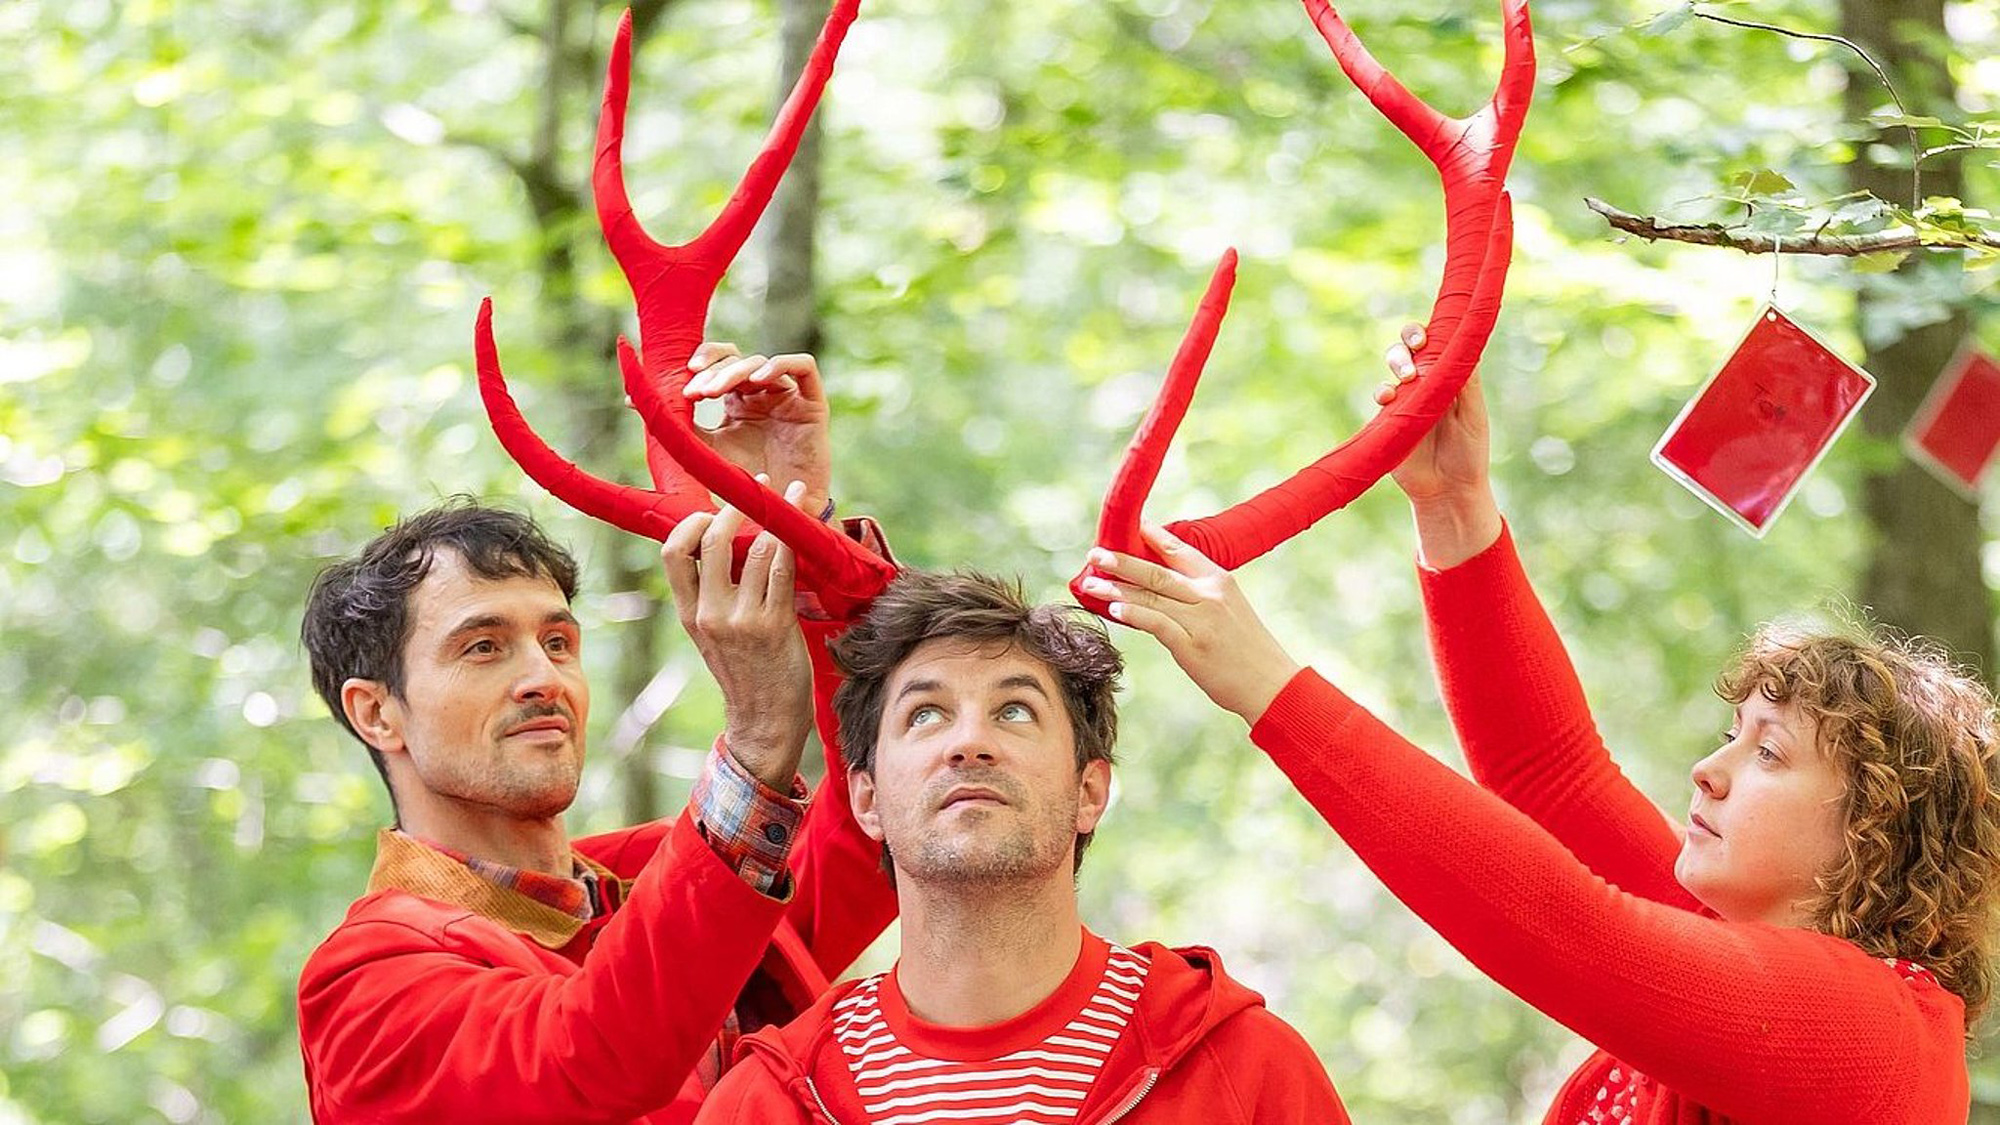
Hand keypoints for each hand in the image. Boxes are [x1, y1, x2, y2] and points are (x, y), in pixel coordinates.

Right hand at [662, 478, 814, 789]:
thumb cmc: (747, 673)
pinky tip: (808, 522)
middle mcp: (710, 614)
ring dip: (778, 514)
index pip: (673, 553)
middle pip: (711, 540)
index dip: (691, 522)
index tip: (713, 508)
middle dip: (737, 506)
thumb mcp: (713, 636)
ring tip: (796, 496)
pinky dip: (797, 539)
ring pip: (755, 548)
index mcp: (689, 614)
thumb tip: (729, 546)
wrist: (764, 721)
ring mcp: (742, 619)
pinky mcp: (775, 625)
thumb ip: (713, 596)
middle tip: (759, 490)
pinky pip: (784, 568)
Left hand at [683, 342, 831, 519]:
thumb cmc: (748, 489)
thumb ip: (679, 429)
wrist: (785, 516)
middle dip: (713, 370)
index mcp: (738, 403)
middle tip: (694, 391)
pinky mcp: (814, 404)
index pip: (718, 365)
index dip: (699, 365)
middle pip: (736, 360)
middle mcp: (763, 395)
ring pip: (761, 363)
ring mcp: (788, 397)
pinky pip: (803, 367)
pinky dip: (779, 365)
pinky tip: (759, 378)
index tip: (677, 387)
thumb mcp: (706, 454)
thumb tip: (632, 400)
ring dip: (734, 371)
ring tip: (715, 390)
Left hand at [1079, 524, 1300, 725]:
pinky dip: (1133, 615)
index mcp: (1219, 580)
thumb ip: (1198, 595)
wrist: (1272, 684)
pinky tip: (1114, 610)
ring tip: (1091, 583)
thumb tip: (1155, 589)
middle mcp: (1209, 595)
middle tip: (1095, 553)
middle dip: (1122, 561)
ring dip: (1116, 589)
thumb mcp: (1230, 609)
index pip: (1179, 551)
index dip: (1151, 538)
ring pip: (1150, 596)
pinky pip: (1155, 623)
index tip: (1128, 528)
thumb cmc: (1248, 649)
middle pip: (1156, 572)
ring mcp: (1201, 620)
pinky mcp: (1192, 646)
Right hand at [1376, 322, 1501, 568]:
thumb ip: (1464, 381)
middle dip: (1409, 339)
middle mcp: (1426, 382)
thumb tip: (1460, 343)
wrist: (1449, 491)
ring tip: (1406, 379)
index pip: (1438, 342)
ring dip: (1397, 362)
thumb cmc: (1469, 452)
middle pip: (1410, 346)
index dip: (1431, 331)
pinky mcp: (1388, 417)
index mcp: (1450, 377)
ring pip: (1393, 365)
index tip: (1430, 334)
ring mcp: (1405, 398)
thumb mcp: (1472, 414)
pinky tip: (1388, 398)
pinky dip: (1382, 391)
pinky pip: (1381, 395)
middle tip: (1417, 348)